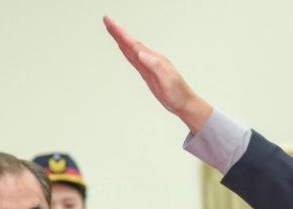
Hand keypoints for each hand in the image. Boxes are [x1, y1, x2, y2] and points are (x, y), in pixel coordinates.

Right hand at [103, 16, 213, 133]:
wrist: (185, 104)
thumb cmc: (178, 94)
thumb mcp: (168, 80)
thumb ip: (155, 66)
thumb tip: (141, 54)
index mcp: (155, 59)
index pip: (134, 44)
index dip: (121, 34)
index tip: (111, 23)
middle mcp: (151, 60)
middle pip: (131, 43)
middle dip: (118, 32)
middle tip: (107, 20)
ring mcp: (149, 66)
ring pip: (132, 50)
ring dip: (121, 40)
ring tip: (112, 30)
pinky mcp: (148, 74)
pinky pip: (134, 60)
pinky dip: (127, 52)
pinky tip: (124, 48)